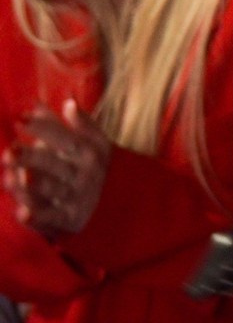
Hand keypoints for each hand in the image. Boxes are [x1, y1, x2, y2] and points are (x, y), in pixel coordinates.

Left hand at [4, 102, 108, 236]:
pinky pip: (51, 219)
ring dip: (32, 185)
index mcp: (90, 153)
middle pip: (55, 164)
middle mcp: (83, 175)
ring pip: (51, 190)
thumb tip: (68, 102)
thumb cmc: (99, 171)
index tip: (19, 118)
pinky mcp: (69, 220)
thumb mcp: (97, 146)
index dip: (43, 127)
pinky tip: (22, 214)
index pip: (66, 138)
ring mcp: (76, 198)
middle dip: (32, 158)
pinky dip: (37, 218)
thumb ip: (81, 125)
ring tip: (11, 178)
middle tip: (9, 151)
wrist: (130, 208)